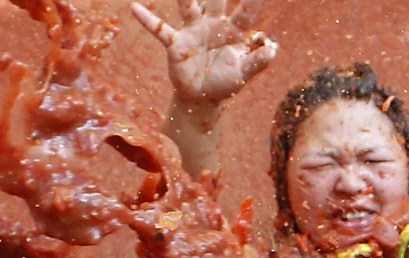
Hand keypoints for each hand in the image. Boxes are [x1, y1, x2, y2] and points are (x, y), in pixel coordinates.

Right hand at [132, 0, 276, 107]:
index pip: (247, 11)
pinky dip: (148, 20)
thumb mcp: (243, 74)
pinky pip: (159, 29)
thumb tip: (274, 47)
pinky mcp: (175, 43)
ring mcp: (193, 32)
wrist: (200, 98)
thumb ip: (258, 61)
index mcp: (233, 32)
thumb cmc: (225, 84)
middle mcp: (213, 25)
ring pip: (188, 5)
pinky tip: (134, 8)